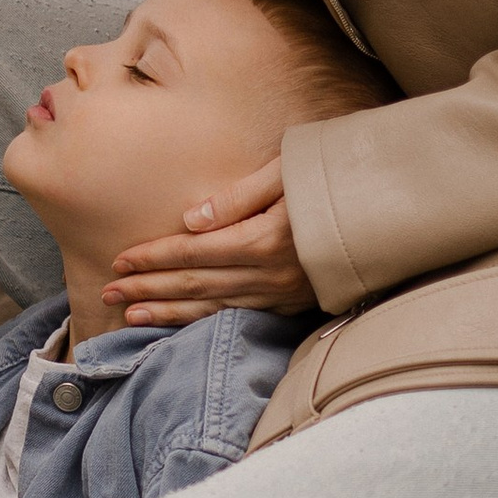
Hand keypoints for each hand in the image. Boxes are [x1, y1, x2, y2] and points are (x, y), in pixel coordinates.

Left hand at [105, 158, 316, 325]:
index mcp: (263, 239)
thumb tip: (191, 220)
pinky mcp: (293, 305)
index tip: (120, 260)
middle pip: (194, 285)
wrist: (388, 211)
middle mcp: (270, 274)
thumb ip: (237, 196)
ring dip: (168, 314)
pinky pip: (238, 317)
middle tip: (109, 293)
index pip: (193, 251)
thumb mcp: (287, 172)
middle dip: (148, 289)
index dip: (153, 256)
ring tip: (132, 316)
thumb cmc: (334, 179)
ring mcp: (282, 295)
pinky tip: (180, 325)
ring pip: (212, 309)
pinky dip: (203, 323)